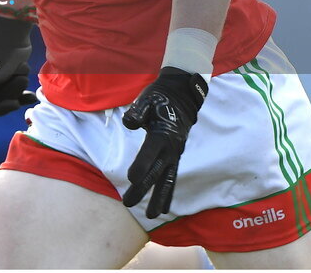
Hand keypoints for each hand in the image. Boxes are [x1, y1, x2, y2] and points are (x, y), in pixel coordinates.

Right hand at [0, 14, 36, 118]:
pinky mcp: (5, 80)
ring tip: (23, 71)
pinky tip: (31, 94)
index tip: (15, 104)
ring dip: (18, 86)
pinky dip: (24, 94)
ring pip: (7, 99)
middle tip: (22, 79)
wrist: (14, 35)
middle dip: (12, 92)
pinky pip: (14, 96)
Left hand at [121, 67, 207, 217]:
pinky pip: (171, 177)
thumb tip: (129, 123)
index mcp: (162, 134)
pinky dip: (168, 193)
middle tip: (128, 203)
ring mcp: (175, 154)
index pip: (150, 153)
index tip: (132, 179)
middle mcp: (171, 148)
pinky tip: (163, 208)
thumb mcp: (147, 99)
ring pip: (167, 180)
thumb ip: (138, 111)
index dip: (141, 166)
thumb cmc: (160, 98)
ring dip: (159, 198)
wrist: (182, 96)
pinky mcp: (175, 156)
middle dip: (143, 189)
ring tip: (151, 215)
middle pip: (156, 172)